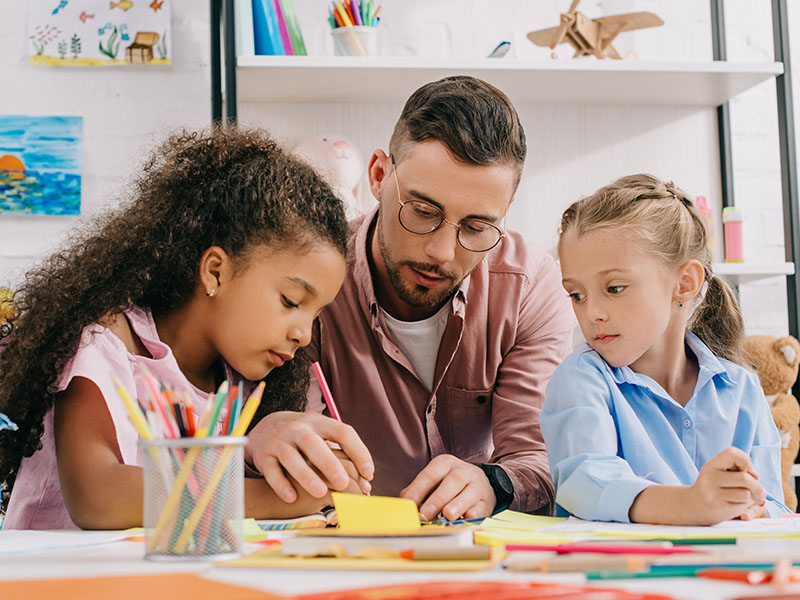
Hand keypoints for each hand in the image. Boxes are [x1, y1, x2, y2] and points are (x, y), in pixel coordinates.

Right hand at [246, 411, 373, 502]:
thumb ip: (342, 455)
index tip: (368, 474)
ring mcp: (279, 442)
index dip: (358, 451)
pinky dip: (281, 484)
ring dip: (306, 475)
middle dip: (329, 463)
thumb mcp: (322, 435)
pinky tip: (292, 498)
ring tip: (320, 492)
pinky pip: (271, 470)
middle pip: (313, 443)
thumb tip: (366, 483)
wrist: (266, 427)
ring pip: (290, 457)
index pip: (342, 432)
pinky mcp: (264, 456)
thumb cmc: (304, 437)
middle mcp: (298, 429)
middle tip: (343, 483)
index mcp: (319, 423)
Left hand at [400, 454, 495, 520]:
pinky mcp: (486, 501)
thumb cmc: (449, 485)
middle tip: (425, 515)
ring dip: (456, 505)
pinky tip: (463, 521)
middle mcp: (462, 471)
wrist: (481, 483)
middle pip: (451, 482)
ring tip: (447, 515)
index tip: (409, 506)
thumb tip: (402, 505)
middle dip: (436, 500)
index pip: (429, 475)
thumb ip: (417, 491)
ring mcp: (477, 485)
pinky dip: (471, 516)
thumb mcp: (434, 481)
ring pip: (468, 492)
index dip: (417, 490)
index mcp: (444, 463)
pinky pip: (479, 508)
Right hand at [687, 447, 766, 523]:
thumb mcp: (719, 471)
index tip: (745, 470)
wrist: (693, 505)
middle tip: (757, 490)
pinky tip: (734, 504)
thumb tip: (756, 477)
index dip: (746, 461)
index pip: (733, 454)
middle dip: (756, 485)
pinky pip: (742, 506)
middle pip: (745, 478)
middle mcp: (710, 477)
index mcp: (712, 465)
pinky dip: (743, 506)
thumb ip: (738, 469)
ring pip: (746, 493)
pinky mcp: (719, 508)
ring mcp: (713, 494)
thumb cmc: (713, 486)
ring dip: (750, 497)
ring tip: (741, 497)